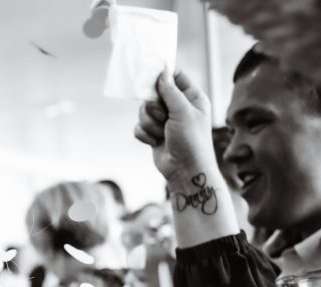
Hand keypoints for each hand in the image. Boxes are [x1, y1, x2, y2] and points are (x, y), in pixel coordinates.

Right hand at [134, 71, 218, 185]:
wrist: (185, 170)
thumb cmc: (191, 140)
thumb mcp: (183, 112)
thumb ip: (170, 91)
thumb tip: (162, 73)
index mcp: (192, 98)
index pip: (176, 77)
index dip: (163, 76)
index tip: (150, 77)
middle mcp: (178, 107)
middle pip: (154, 94)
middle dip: (154, 108)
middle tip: (163, 117)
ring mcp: (165, 121)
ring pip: (144, 112)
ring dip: (149, 124)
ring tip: (161, 134)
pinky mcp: (153, 133)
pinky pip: (139, 127)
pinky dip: (145, 135)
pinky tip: (154, 142)